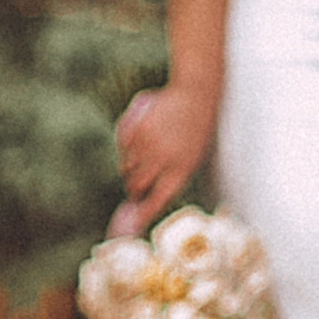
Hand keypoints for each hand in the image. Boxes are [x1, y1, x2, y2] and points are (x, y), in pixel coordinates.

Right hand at [113, 80, 215, 227]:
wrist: (194, 98)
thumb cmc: (196, 133)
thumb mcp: (192, 159)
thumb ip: (170, 177)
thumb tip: (146, 198)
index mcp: (181, 170)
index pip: (158, 199)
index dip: (144, 212)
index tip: (136, 221)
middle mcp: (163, 159)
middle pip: (137, 185)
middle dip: (134, 191)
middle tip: (135, 190)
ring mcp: (148, 143)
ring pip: (127, 168)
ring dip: (130, 171)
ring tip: (141, 163)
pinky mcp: (137, 128)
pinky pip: (122, 147)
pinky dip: (126, 151)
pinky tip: (139, 144)